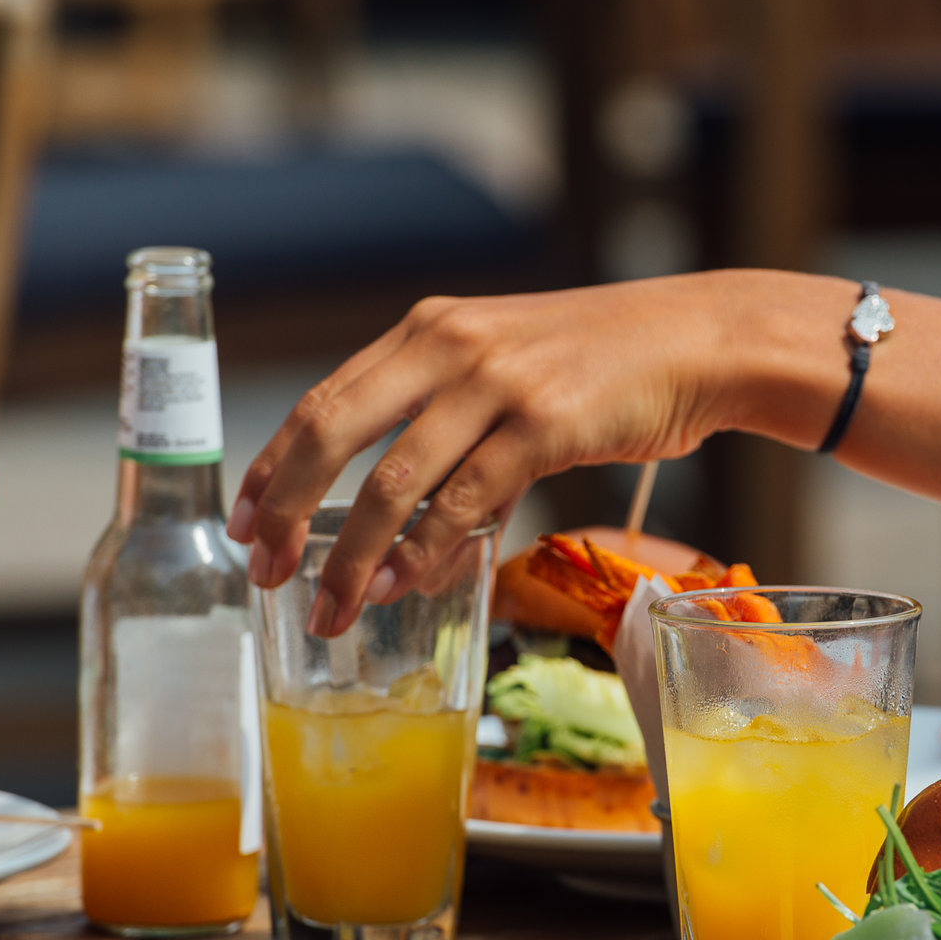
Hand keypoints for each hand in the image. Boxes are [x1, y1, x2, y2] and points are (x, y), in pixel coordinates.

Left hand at [228, 273, 840, 635]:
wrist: (699, 341)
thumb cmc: (605, 364)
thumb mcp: (505, 365)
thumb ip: (445, 416)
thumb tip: (394, 511)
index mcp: (427, 330)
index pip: (321, 400)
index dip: (270, 466)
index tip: (241, 521)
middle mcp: (448, 345)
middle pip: (331, 434)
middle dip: (284, 513)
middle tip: (262, 572)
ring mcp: (495, 382)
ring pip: (392, 481)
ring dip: (352, 557)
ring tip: (332, 609)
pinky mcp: (545, 422)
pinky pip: (466, 500)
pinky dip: (428, 552)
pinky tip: (407, 588)